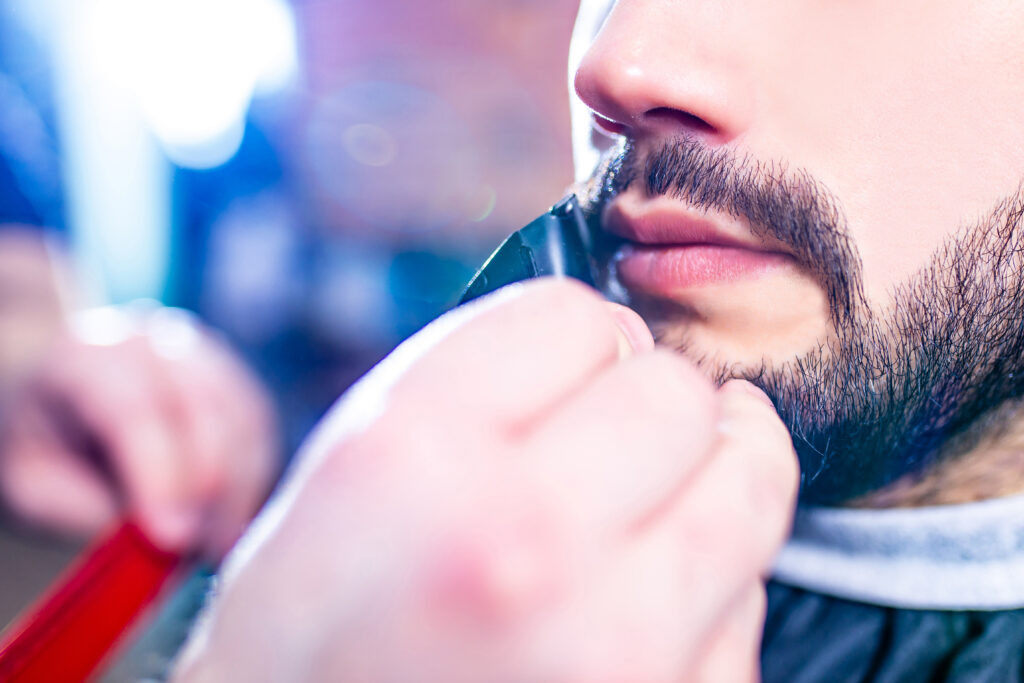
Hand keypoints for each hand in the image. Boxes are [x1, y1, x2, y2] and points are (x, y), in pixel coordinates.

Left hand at [0, 304, 278, 557]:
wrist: (59, 386)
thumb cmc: (40, 442)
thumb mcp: (29, 484)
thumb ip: (83, 508)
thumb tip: (161, 538)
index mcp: (84, 359)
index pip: (136, 411)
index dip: (161, 476)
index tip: (174, 539)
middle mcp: (151, 343)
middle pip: (203, 410)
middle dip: (211, 489)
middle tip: (204, 552)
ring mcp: (201, 354)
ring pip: (243, 419)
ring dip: (240, 488)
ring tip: (219, 542)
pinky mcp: (233, 376)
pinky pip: (258, 427)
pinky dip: (253, 477)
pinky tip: (232, 516)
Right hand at [172, 279, 796, 680]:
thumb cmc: (307, 644)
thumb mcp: (338, 483)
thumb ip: (466, 381)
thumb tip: (602, 338)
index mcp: (417, 460)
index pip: (573, 315)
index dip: (571, 334)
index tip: (567, 365)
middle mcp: (525, 543)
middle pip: (672, 389)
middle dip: (644, 395)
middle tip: (614, 430)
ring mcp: (613, 645)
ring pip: (750, 481)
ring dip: (713, 469)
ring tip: (667, 484)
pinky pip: (748, 598)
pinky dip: (712, 580)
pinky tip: (653, 591)